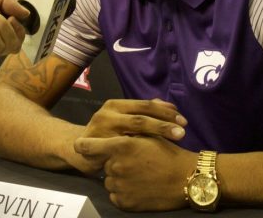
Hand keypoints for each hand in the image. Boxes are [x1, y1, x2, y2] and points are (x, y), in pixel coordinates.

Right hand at [68, 98, 186, 172]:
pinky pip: (122, 151)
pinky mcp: (97, 149)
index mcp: (115, 105)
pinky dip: (140, 153)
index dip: (165, 112)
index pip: (145, 105)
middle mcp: (107, 114)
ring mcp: (101, 132)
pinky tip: (154, 158)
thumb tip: (170, 106)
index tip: (183, 120)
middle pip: (140, 118)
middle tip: (183, 132)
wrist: (78, 149)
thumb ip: (144, 113)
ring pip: (133, 133)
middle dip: (164, 124)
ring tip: (176, 142)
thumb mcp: (124, 119)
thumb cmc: (107, 133)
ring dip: (157, 136)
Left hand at [74, 135, 194, 210]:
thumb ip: (129, 132)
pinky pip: (116, 196)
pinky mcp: (124, 202)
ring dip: (119, 178)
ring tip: (140, 175)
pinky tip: (139, 187)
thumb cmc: (170, 153)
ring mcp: (119, 185)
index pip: (88, 146)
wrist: (187, 178)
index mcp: (121, 145)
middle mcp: (116, 166)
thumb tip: (115, 131)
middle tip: (135, 163)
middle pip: (105, 164)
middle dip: (115, 163)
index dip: (83, 146)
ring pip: (110, 181)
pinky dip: (124, 192)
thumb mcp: (149, 135)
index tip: (80, 146)